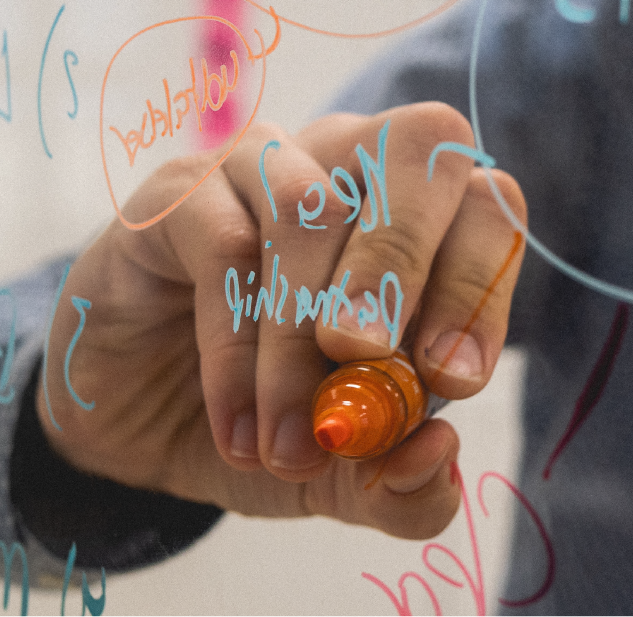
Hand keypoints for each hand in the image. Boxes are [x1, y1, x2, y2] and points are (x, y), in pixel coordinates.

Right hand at [37, 102, 526, 538]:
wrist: (143, 428)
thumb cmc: (272, 422)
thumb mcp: (350, 476)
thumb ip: (407, 485)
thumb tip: (440, 451)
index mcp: (424, 220)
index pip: (489, 206)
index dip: (480, 287)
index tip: (450, 383)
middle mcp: (353, 167)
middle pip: (419, 148)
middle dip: (402, 265)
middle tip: (366, 363)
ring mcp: (266, 166)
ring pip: (311, 209)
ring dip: (302, 340)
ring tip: (290, 445)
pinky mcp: (182, 194)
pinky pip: (224, 245)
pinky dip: (238, 348)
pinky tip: (238, 426)